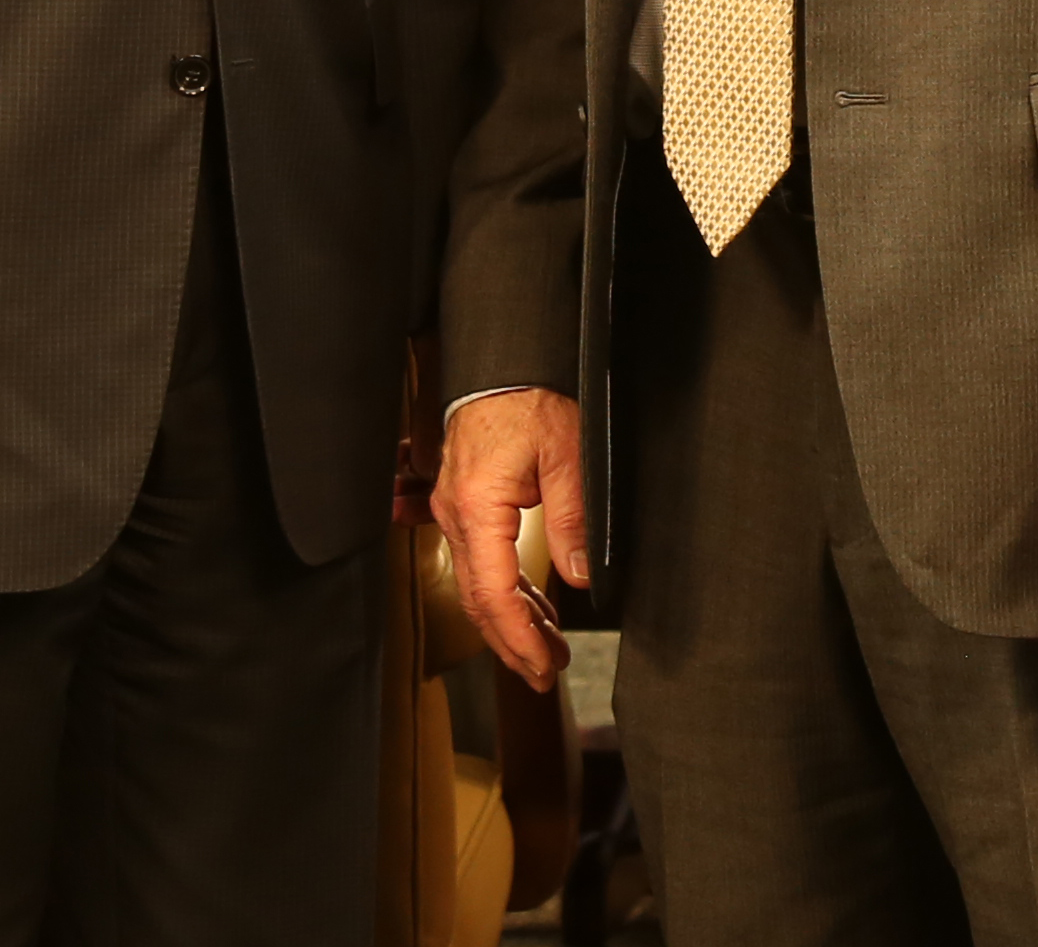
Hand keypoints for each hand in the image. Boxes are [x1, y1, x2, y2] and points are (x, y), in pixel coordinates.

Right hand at [439, 389, 590, 687]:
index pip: (492, 592)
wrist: (503, 364)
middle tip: (544, 673)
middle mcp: (457, 514)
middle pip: (479, 599)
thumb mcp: (569, 456)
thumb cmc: (531, 399)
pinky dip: (506, 591)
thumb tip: (582, 575)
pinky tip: (531, 610)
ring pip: (480, 584)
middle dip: (512, 642)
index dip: (516, 637)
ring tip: (545, 651)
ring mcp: (456, 511)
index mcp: (478, 506)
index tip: (539, 666)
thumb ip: (573, 519)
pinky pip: (482, 561)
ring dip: (511, 621)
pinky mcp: (465, 506)